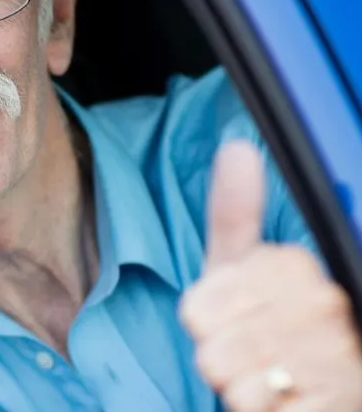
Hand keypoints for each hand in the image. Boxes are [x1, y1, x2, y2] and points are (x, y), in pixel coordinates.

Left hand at [179, 141, 361, 410]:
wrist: (325, 392)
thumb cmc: (274, 327)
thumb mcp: (244, 268)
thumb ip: (236, 214)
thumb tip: (237, 147)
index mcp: (297, 268)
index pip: (198, 307)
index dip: (204, 322)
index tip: (233, 318)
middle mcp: (323, 307)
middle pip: (212, 346)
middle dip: (219, 358)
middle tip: (250, 354)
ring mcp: (335, 359)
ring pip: (234, 382)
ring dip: (240, 388)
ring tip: (267, 378)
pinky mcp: (334, 403)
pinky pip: (258, 410)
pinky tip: (283, 401)